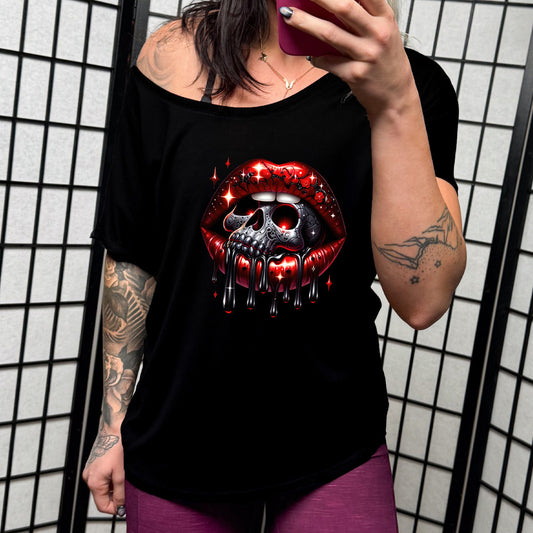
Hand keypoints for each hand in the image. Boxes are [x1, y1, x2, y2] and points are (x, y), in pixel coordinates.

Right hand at [82, 428, 124, 515]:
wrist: (113, 430)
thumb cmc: (117, 448)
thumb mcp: (121, 474)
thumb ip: (120, 493)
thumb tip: (120, 507)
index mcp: (94, 482)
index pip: (102, 505)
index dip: (114, 508)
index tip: (124, 506)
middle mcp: (88, 478)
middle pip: (101, 497)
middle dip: (113, 497)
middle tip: (126, 492)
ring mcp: (88, 471)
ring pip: (101, 487)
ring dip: (111, 487)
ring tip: (122, 478)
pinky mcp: (91, 465)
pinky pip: (99, 479)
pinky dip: (108, 479)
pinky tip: (116, 471)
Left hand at [280, 0, 415, 117]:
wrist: (396, 96)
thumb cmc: (387, 62)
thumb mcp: (383, 33)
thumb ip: (363, 18)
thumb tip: (330, 7)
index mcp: (385, 18)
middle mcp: (377, 34)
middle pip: (344, 7)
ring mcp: (366, 55)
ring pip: (330, 34)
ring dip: (305, 23)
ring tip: (289, 15)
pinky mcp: (355, 74)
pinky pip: (327, 62)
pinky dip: (315, 57)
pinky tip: (311, 55)